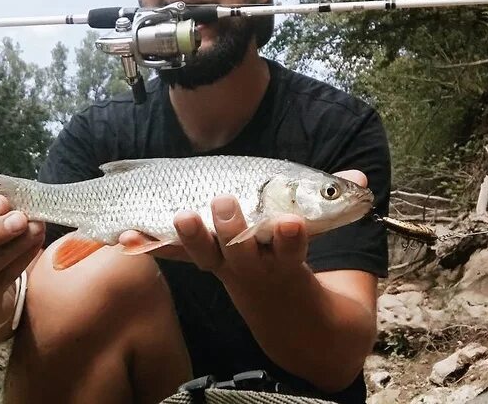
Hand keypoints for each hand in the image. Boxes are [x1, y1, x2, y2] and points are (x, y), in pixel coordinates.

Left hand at [119, 169, 366, 286]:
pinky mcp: (199, 261)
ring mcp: (223, 265)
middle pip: (242, 251)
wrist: (280, 306)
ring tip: (180, 216)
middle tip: (225, 205)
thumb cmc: (295, 252)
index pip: (292, 245)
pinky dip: (149, 246)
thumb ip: (336, 201)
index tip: (292, 223)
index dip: (291, 237)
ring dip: (189, 236)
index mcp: (286, 256)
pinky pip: (173, 257)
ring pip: (205, 254)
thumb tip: (361, 181)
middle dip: (232, 230)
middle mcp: (254, 265)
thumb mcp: (322, 230)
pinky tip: (125, 237)